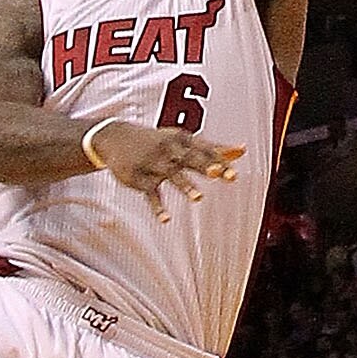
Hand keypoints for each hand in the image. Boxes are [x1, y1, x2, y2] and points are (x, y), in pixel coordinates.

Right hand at [87, 122, 245, 224]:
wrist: (115, 137)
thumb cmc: (157, 141)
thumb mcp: (182, 139)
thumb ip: (213, 147)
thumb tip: (242, 150)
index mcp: (182, 140)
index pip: (204, 150)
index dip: (219, 160)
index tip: (234, 170)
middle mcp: (169, 150)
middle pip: (190, 159)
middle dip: (205, 166)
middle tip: (218, 174)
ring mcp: (154, 164)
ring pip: (172, 176)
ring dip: (185, 186)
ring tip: (198, 198)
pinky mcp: (139, 178)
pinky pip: (151, 194)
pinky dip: (157, 207)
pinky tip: (166, 220)